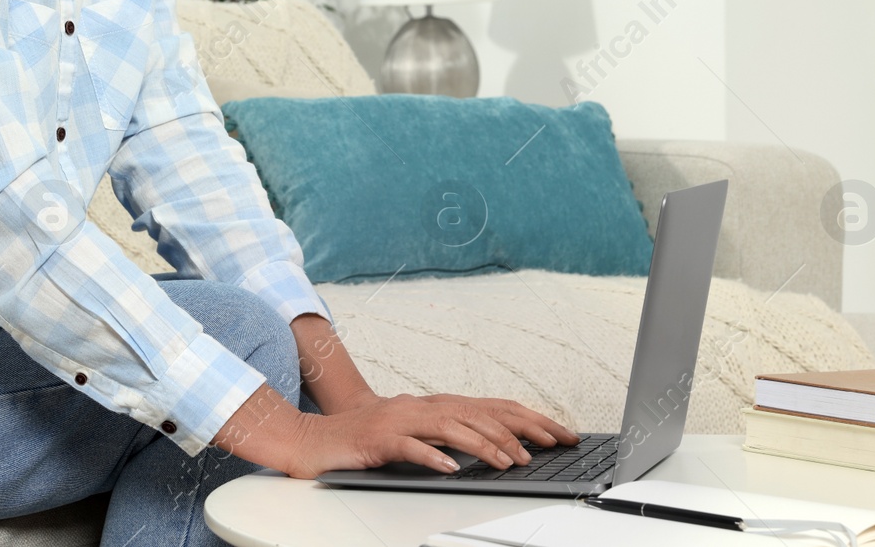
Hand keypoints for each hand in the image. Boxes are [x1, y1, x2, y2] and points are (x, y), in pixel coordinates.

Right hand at [281, 392, 576, 479]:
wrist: (314, 439)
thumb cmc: (367, 440)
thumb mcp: (416, 435)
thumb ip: (450, 436)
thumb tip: (497, 446)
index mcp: (434, 406)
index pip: (491, 407)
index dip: (528, 418)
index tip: (560, 433)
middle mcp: (420, 407)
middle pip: (477, 412)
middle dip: (518, 428)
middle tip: (549, 446)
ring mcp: (399, 421)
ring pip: (449, 427)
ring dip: (483, 444)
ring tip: (510, 461)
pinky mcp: (378, 440)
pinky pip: (409, 447)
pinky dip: (432, 456)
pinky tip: (451, 468)